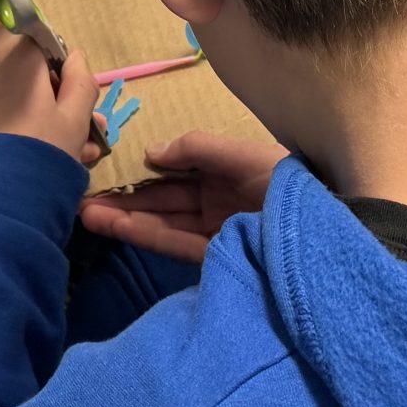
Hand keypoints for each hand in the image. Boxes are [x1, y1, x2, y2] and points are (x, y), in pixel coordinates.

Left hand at [0, 28, 103, 162]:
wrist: (1, 200)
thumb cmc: (44, 149)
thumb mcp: (76, 116)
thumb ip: (80, 80)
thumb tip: (73, 57)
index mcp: (13, 58)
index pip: (7, 15)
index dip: (30, 30)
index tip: (51, 57)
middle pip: (19, 62)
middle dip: (49, 83)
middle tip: (79, 115)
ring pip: (12, 91)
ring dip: (41, 109)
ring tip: (76, 146)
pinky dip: (22, 124)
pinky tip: (49, 153)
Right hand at [76, 129, 287, 264]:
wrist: (325, 234)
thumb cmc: (290, 185)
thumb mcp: (244, 156)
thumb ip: (198, 149)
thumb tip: (150, 152)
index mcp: (226, 172)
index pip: (176, 170)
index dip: (142, 169)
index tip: (108, 165)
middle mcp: (216, 201)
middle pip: (162, 198)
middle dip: (124, 196)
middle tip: (81, 194)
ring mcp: (213, 231)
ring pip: (161, 222)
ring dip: (123, 217)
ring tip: (84, 212)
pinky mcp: (213, 257)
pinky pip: (171, 243)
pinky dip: (142, 234)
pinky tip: (113, 225)